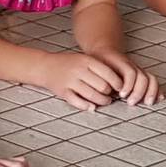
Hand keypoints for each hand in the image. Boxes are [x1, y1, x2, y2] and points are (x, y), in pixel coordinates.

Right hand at [40, 52, 155, 110]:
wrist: (45, 66)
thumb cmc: (68, 63)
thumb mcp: (84, 59)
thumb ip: (98, 68)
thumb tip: (117, 82)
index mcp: (86, 60)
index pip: (108, 73)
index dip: (117, 83)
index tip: (120, 87)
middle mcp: (79, 70)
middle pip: (102, 86)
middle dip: (109, 93)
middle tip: (111, 95)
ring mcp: (70, 81)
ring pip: (92, 96)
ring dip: (101, 101)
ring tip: (105, 101)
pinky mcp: (63, 91)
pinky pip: (78, 102)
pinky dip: (87, 106)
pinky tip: (92, 107)